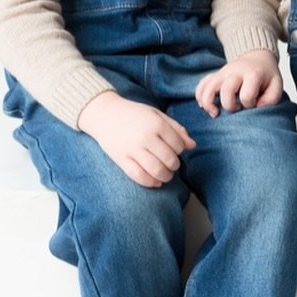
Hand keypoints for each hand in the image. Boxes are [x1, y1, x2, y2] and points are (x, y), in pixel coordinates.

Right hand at [77, 91, 195, 187]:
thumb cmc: (134, 114)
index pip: (178, 145)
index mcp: (156, 124)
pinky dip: (151, 182)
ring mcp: (133, 149)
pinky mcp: (122, 159)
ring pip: (157, 171)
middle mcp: (146, 137)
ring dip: (166, 176)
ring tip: (166, 174)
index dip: (180, 150)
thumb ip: (176, 129)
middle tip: (172, 164)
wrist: (104, 114)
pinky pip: (140, 177)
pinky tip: (155, 181)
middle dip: (174, 165)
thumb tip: (192, 145)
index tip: (174, 150)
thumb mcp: (157, 114)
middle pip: (170, 160)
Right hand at [195, 51, 283, 116]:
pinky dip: (200, 96)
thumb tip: (257, 107)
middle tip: (237, 108)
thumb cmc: (266, 74)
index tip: (253, 104)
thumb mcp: (276, 84)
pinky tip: (204, 106)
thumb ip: (271, 98)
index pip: (247, 95)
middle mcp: (235, 72)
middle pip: (226, 90)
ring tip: (215, 113)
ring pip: (209, 87)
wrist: (256, 57)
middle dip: (230, 105)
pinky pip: (201, 84)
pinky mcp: (215, 75)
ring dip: (209, 102)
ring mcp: (223, 73)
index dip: (249, 105)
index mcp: (252, 74)